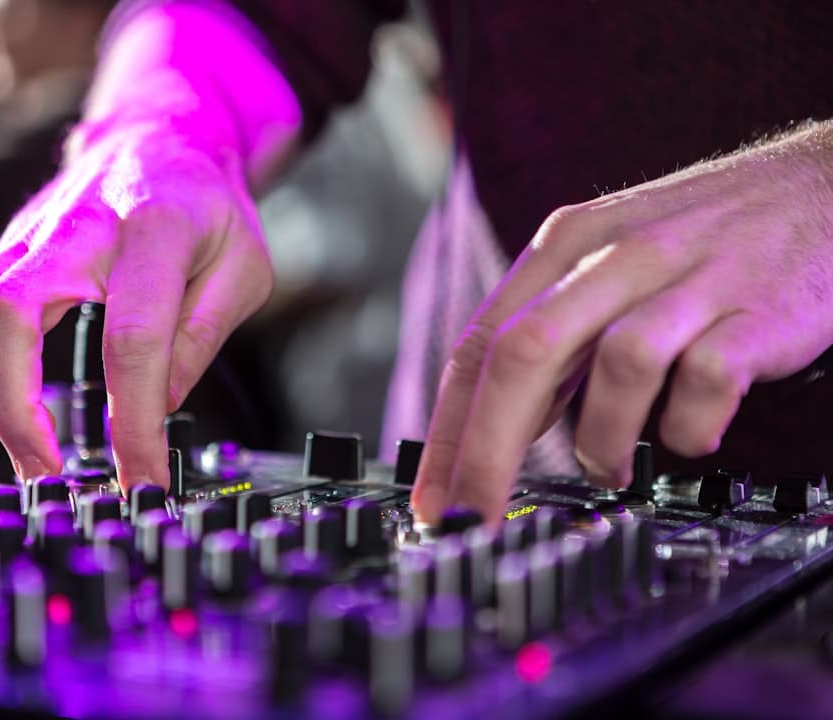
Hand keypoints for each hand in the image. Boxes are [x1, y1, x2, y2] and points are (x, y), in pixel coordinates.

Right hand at [0, 126, 272, 488]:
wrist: (160, 138)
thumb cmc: (208, 208)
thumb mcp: (244, 270)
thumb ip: (202, 337)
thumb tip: (157, 406)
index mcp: (154, 230)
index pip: (132, 340)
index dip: (132, 422)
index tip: (142, 476)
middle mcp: (77, 225)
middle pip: (8, 311)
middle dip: (15, 407)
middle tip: (47, 468)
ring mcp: (30, 231)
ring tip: (23, 440)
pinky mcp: (4, 244)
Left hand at [412, 122, 832, 525]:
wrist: (823, 185)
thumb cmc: (706, 238)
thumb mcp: (608, 263)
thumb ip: (556, 335)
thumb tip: (500, 424)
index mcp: (566, 245)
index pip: (480, 344)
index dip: (446, 429)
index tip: (433, 495)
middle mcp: (616, 256)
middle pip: (524, 356)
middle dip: (487, 450)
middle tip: (477, 515)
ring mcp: (689, 280)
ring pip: (613, 368)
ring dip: (600, 441)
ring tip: (608, 467)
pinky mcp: (756, 310)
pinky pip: (704, 383)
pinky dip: (688, 427)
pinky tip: (689, 431)